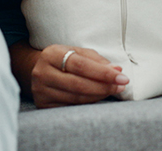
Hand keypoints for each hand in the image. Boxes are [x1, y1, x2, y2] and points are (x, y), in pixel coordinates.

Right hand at [10, 42, 128, 107]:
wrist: (39, 70)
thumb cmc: (64, 60)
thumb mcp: (77, 52)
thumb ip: (97, 60)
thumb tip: (117, 70)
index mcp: (51, 54)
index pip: (81, 65)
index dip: (103, 73)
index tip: (122, 77)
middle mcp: (42, 72)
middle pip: (78, 84)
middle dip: (103, 86)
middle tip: (121, 86)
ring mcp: (41, 90)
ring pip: (76, 98)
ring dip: (98, 96)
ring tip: (113, 91)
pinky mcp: (43, 104)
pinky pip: (71, 107)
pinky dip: (88, 104)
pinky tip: (98, 98)